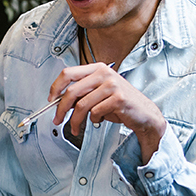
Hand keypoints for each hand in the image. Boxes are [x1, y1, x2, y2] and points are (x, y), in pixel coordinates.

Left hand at [49, 62, 165, 161]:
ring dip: (75, 120)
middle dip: (61, 108)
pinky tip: (99, 120)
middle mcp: (104, 73)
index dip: (55, 87)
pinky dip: (93, 120)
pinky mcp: (118, 99)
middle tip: (57, 119)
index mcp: (97, 68)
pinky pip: (95, 112)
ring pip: (81, 105)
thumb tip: (58, 101)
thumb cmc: (119, 103)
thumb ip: (82, 92)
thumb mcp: (99, 92)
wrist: (144, 114)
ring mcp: (112, 85)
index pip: (68, 73)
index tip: (51, 99)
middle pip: (72, 91)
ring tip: (74, 128)